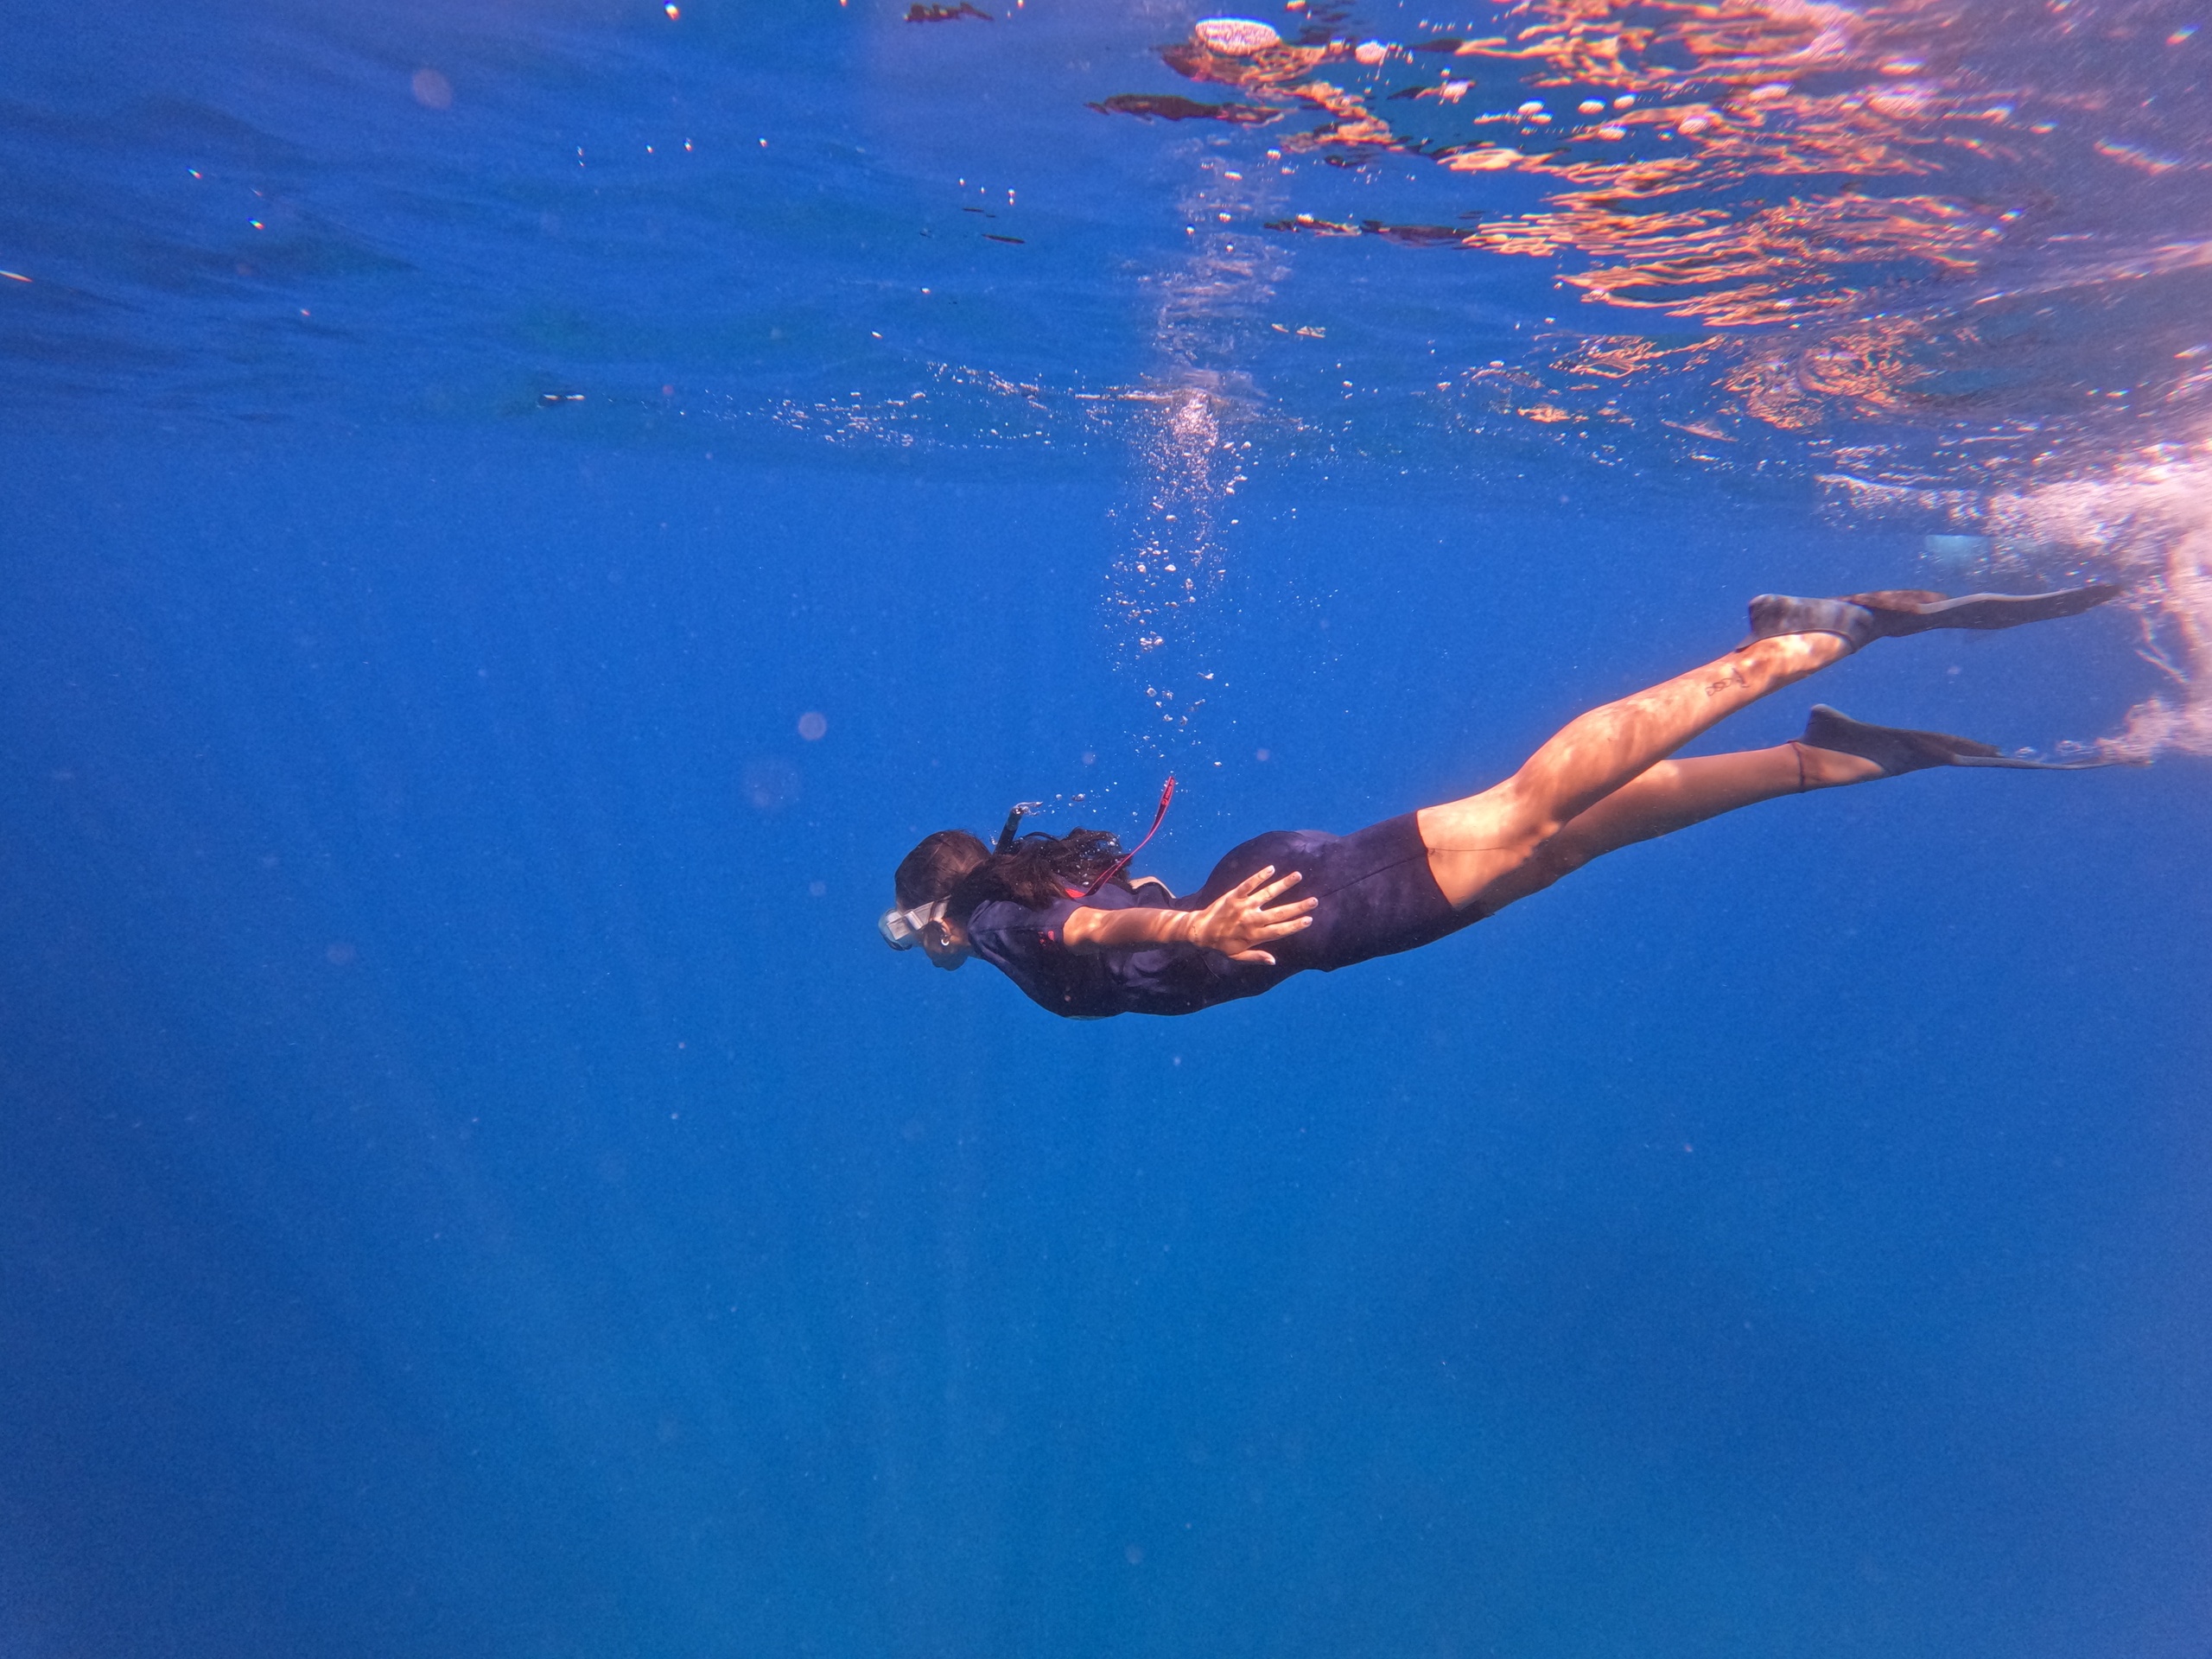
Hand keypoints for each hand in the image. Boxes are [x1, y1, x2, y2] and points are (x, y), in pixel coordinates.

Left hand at [1184, 866, 1314, 963]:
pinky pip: (1248, 884)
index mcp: (1254, 936)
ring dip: (1284, 884)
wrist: (1199, 931)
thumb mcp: (1237, 956)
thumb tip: (1274, 961)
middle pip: (1279, 913)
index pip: (1280, 930)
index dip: (1296, 925)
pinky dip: (1259, 876)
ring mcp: (1243, 906)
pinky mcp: (1234, 896)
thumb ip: (1256, 956)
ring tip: (1297, 876)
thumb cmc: (1220, 945)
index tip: (1309, 919)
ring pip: (1267, 894)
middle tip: (1314, 900)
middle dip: (1298, 907)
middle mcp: (1251, 920)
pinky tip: (1271, 868)